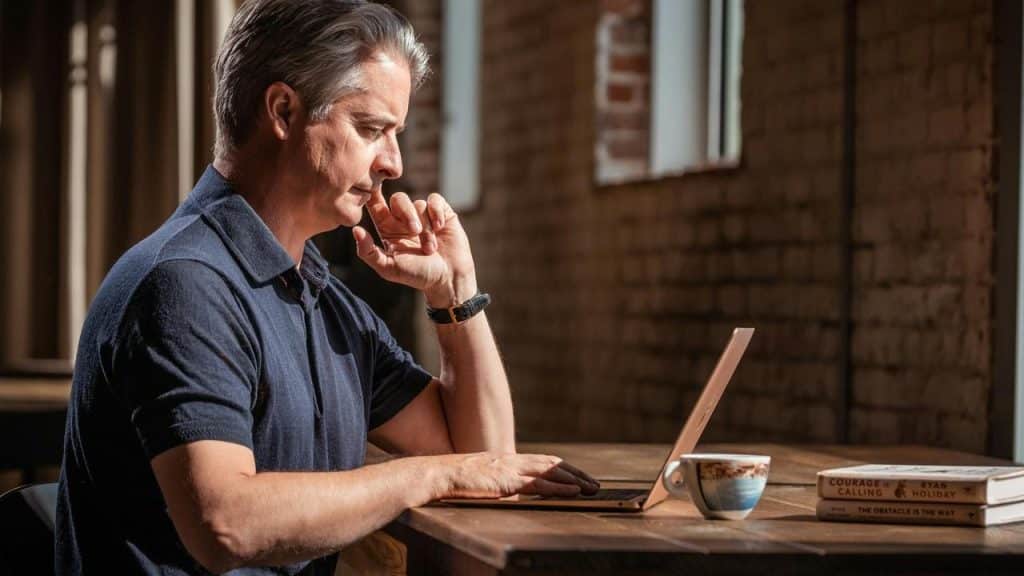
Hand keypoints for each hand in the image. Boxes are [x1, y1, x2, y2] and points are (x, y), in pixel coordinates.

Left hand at [353, 190, 476, 307]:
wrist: (448, 279)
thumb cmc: (417, 275)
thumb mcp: (388, 268)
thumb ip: (369, 252)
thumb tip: (355, 230)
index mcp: (387, 228)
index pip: (375, 203)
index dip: (372, 192)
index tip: (372, 185)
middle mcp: (403, 219)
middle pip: (398, 199)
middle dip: (407, 214)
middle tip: (414, 232)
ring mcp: (423, 215)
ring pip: (418, 203)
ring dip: (425, 227)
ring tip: (430, 248)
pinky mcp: (441, 212)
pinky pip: (435, 200)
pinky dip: (436, 213)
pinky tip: (439, 229)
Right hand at [437, 453, 600, 498]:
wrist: (440, 474)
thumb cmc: (456, 479)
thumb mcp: (483, 477)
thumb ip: (499, 481)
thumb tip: (511, 490)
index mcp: (509, 459)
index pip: (543, 461)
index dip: (563, 468)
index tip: (578, 476)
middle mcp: (514, 460)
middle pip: (553, 463)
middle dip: (576, 473)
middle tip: (593, 483)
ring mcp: (512, 470)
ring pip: (551, 471)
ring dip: (574, 480)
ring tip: (591, 488)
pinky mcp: (508, 482)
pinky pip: (539, 484)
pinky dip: (559, 487)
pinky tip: (573, 492)